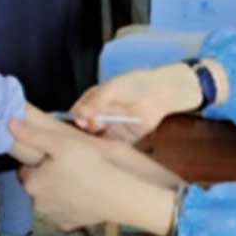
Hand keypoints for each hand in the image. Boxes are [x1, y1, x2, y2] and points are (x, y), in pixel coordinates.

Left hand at [11, 119, 127, 230]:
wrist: (121, 193)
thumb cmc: (90, 164)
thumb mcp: (60, 142)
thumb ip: (33, 135)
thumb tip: (9, 124)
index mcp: (32, 184)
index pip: (25, 170)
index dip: (38, 160)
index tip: (53, 153)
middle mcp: (39, 204)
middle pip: (37, 185)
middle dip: (47, 175)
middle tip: (68, 162)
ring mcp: (56, 216)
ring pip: (51, 197)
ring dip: (59, 189)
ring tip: (79, 174)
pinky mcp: (72, 224)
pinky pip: (66, 209)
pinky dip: (72, 202)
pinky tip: (84, 190)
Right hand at [69, 64, 201, 141]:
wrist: (160, 93)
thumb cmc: (134, 85)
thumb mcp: (111, 89)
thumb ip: (95, 102)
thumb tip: (78, 116)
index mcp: (91, 101)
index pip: (75, 113)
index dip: (75, 120)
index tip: (81, 123)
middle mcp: (97, 116)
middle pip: (83, 130)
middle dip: (84, 132)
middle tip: (96, 127)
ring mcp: (109, 128)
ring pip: (95, 140)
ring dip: (94, 143)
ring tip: (102, 139)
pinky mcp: (121, 139)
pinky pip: (110, 148)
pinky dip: (107, 150)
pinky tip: (108, 149)